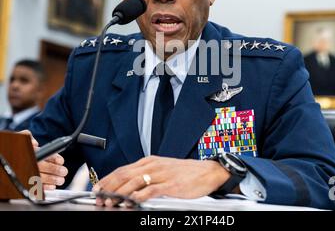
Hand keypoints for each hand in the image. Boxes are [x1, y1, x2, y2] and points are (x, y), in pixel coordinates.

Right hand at [19, 130, 67, 189]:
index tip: (61, 161)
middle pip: (42, 167)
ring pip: (39, 178)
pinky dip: (44, 187)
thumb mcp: (22, 137)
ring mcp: (26, 173)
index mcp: (29, 153)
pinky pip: (34, 186)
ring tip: (61, 180)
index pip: (42, 154)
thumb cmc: (21, 148)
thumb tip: (34, 143)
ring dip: (52, 180)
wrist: (12, 156)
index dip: (54, 158)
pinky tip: (52, 186)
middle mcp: (27, 163)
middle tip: (64, 171)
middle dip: (55, 170)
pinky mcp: (25, 181)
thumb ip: (28, 136)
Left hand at [93, 155, 230, 205]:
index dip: (108, 179)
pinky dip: (139, 196)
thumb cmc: (185, 173)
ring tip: (110, 201)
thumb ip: (146, 175)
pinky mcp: (171, 185)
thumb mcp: (163, 169)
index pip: (123, 169)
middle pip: (125, 174)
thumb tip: (129, 186)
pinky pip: (151, 190)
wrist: (207, 172)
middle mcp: (153, 166)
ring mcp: (162, 175)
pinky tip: (132, 201)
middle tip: (99, 196)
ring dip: (120, 192)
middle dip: (109, 186)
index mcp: (150, 162)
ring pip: (134, 181)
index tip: (98, 188)